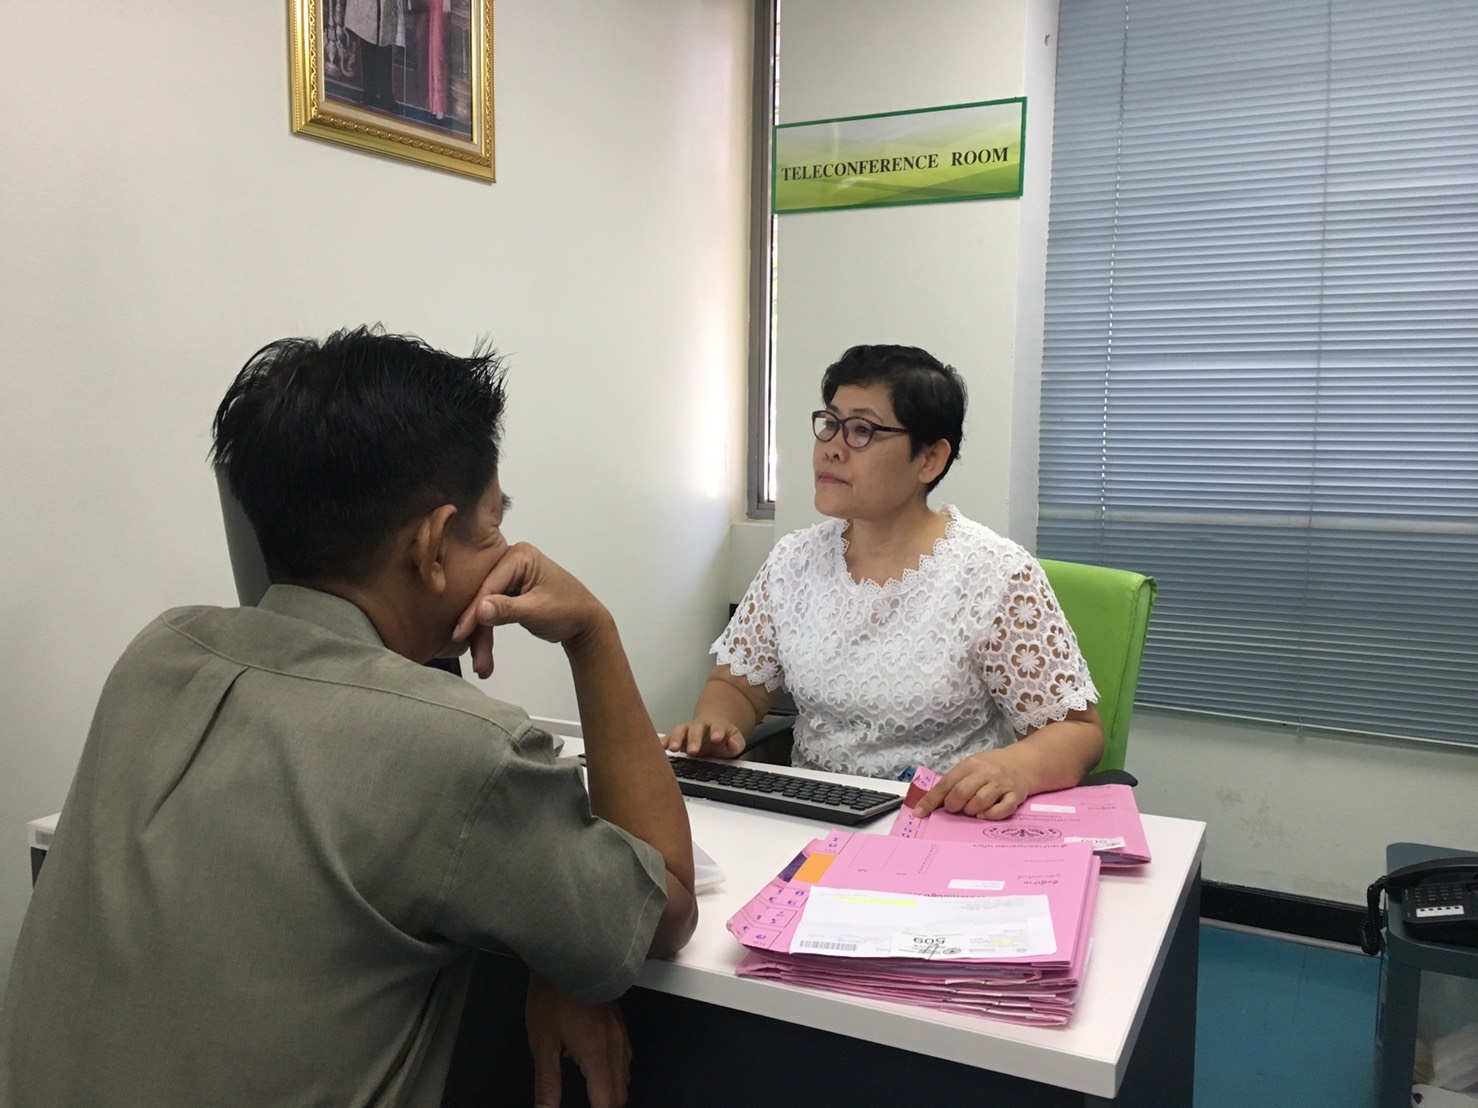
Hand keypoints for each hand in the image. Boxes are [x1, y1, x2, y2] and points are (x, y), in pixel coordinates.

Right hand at [451, 543, 609, 677]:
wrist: (586, 623)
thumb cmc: (570, 611)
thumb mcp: (538, 611)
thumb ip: (508, 609)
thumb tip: (480, 609)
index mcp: (520, 556)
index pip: (489, 585)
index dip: (473, 612)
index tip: (460, 634)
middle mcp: (512, 561)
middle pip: (484, 597)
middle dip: (478, 630)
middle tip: (475, 659)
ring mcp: (509, 576)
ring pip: (485, 608)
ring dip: (482, 638)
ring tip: (482, 666)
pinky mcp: (508, 591)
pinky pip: (491, 612)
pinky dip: (487, 633)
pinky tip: (484, 656)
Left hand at [526, 975, 631, 1107]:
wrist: (568, 957)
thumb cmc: (551, 997)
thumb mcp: (542, 1043)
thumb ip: (547, 1083)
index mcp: (596, 1055)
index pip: (606, 1102)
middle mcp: (615, 1046)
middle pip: (620, 1094)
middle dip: (605, 1105)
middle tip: (585, 1103)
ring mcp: (621, 1033)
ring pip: (626, 1077)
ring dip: (612, 1090)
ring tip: (591, 1094)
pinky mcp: (620, 1023)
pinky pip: (626, 1058)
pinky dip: (616, 1072)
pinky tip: (598, 1067)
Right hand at [661, 719, 745, 757]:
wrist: (713, 730)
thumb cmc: (723, 737)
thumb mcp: (735, 740)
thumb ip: (736, 743)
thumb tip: (733, 744)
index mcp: (716, 726)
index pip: (717, 727)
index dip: (717, 732)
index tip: (717, 738)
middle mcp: (700, 726)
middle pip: (696, 729)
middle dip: (694, 739)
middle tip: (693, 751)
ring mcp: (688, 730)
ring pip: (680, 730)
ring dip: (676, 738)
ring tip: (673, 749)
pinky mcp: (678, 738)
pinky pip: (669, 736)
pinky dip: (664, 741)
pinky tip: (661, 747)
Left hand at [911, 749, 1034, 819]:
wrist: (1024, 763)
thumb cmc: (991, 767)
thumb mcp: (971, 768)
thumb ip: (954, 783)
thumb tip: (929, 803)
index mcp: (970, 765)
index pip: (946, 783)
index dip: (931, 800)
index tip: (920, 813)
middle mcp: (985, 773)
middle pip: (961, 792)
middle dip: (953, 806)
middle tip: (955, 809)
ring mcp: (1001, 784)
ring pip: (980, 802)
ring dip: (970, 810)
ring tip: (971, 809)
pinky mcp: (1016, 795)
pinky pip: (1002, 810)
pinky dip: (991, 815)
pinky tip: (985, 814)